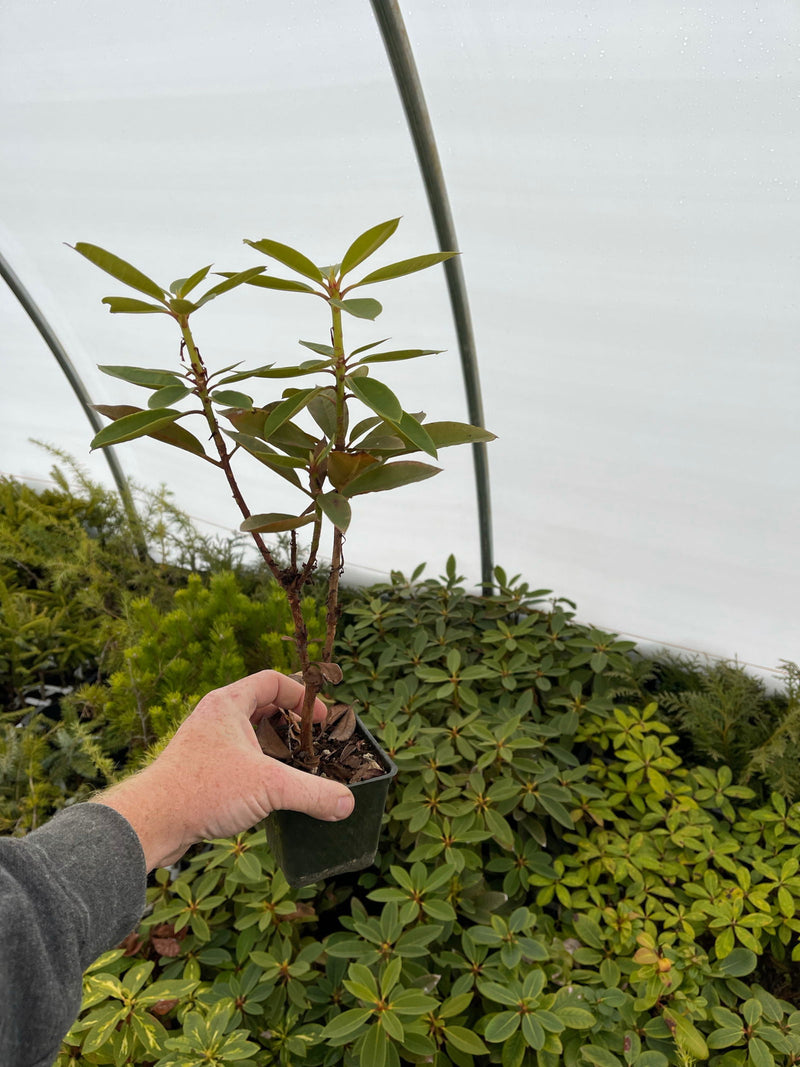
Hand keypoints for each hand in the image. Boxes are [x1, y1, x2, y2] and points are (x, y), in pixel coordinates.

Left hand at [91, 670, 354, 870]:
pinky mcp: (198, 769)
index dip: (302, 696)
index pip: (272, 680)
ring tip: (295, 766)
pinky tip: (268, 790)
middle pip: (260, 705)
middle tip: (312, 743)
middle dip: (290, 723)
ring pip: (247, 733)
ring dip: (273, 746)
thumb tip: (347, 803)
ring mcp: (204, 743)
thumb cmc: (203, 790)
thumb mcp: (270, 787)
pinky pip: (235, 757)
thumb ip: (314, 793)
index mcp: (228, 704)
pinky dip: (257, 766)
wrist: (152, 821)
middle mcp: (214, 717)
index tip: (321, 720)